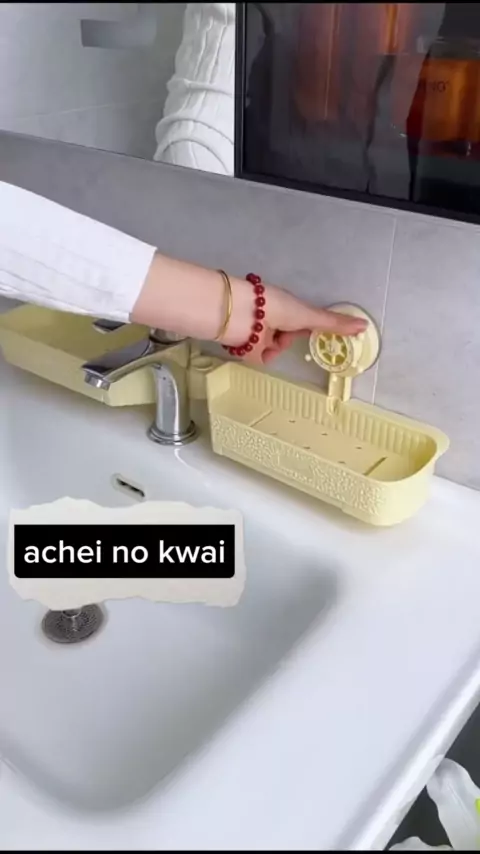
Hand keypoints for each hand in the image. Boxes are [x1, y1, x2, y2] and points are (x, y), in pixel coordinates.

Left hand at [243, 283, 367, 364]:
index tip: (313, 337)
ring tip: (265, 341)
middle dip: (287, 340)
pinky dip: (258, 355)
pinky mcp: (243, 344)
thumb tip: (365, 327)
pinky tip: (255, 347)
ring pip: (273, 350)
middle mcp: (272, 318)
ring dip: (273, 349)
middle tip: (283, 335)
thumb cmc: (275, 308)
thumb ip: (333, 324)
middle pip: (287, 338)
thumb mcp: (307, 316)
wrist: (239, 314)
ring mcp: (257, 331)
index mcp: (286, 307)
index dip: (306, 329)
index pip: (302, 322)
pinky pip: (258, 356)